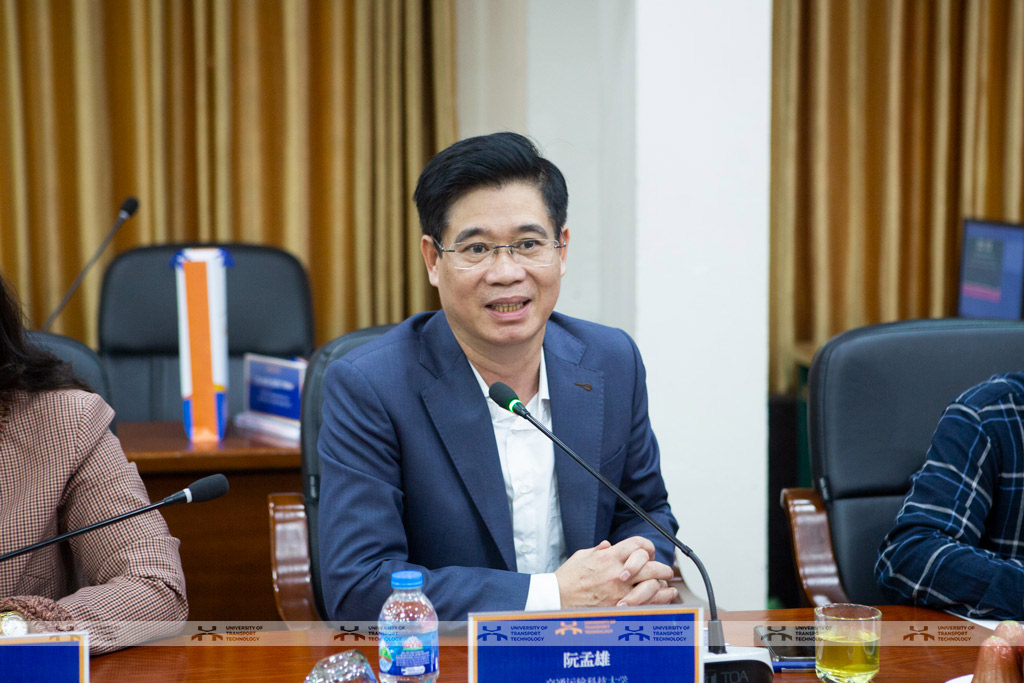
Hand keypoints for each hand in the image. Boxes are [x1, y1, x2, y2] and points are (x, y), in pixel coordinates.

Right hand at [554, 536, 676, 607]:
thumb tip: (608, 546)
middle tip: (664, 570)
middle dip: (661, 567)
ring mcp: (620, 591)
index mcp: (608, 557)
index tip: (648, 551)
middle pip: (651, 565)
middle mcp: (617, 572)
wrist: (557, 599)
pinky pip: (647, 604)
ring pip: (653, 585)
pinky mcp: (620, 607)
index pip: (638, 544)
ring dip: (661, 584)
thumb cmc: (567, 579)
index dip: (646, 545)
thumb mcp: (582, 556)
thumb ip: (599, 551)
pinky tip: (664, 598)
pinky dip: (659, 600)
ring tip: (664, 585)